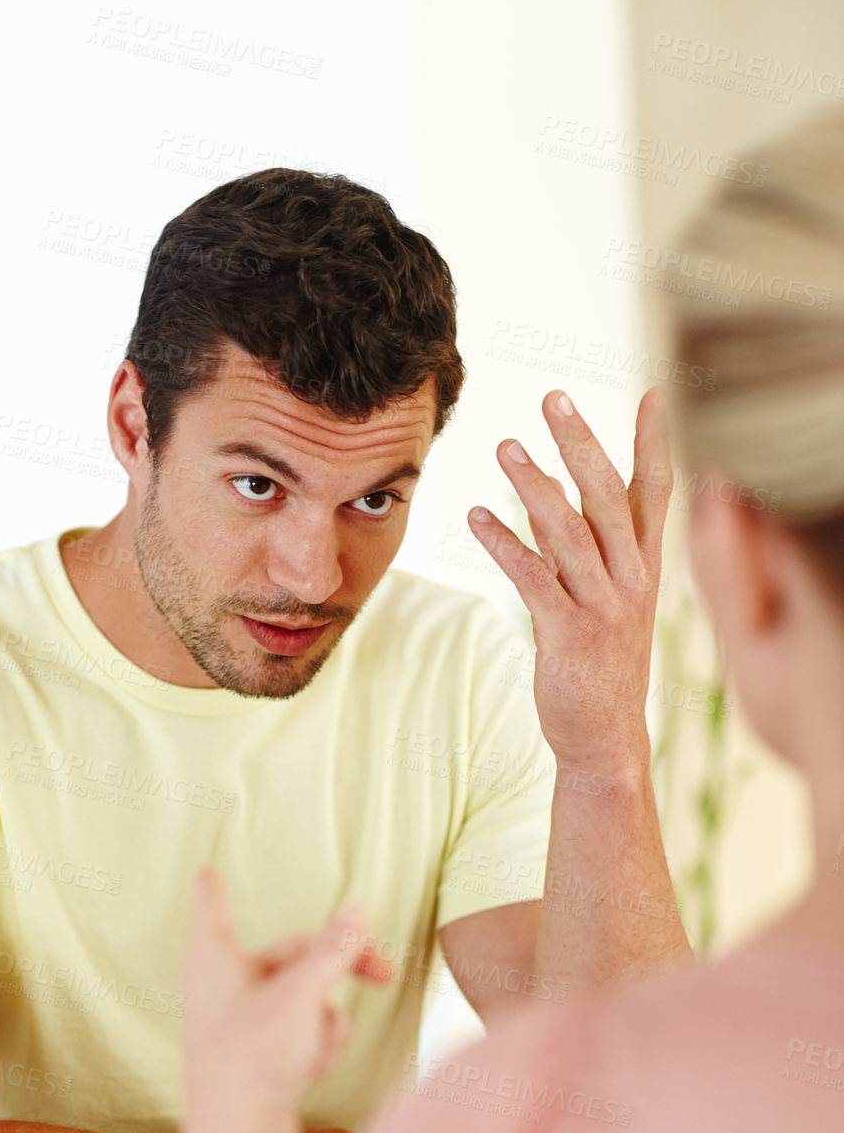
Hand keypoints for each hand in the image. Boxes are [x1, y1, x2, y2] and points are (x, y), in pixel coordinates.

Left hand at [181, 868, 393, 1114]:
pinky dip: (313, 1047)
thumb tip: (356, 909)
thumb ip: (333, 951)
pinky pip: (297, 1035)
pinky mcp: (254, 1059)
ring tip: (317, 1048)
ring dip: (325, 1020)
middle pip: (288, 956)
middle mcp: (220, 987)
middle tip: (387, 974)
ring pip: (301, 999)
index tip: (203, 870)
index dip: (214, 890)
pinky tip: (309, 1072)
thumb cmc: (254, 1055)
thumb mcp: (302, 993)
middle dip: (337, 969)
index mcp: (214, 958)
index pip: (214, 909)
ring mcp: (237, 1025)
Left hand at [468, 387, 672, 771]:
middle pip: (609, 498)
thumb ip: (589, 552)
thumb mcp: (611, 603)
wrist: (606, 740)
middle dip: (582, 443)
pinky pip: (533, 578)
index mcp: (646, 570)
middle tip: (553, 398)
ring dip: (534, 485)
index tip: (651, 392)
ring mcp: (602, 608)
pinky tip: (475, 517)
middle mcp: (631, 582)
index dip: (654, 443)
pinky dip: (503, 543)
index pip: (657, 494)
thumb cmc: (602, 669)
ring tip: (504, 447)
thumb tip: (557, 499)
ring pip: (569, 532)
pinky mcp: (568, 635)